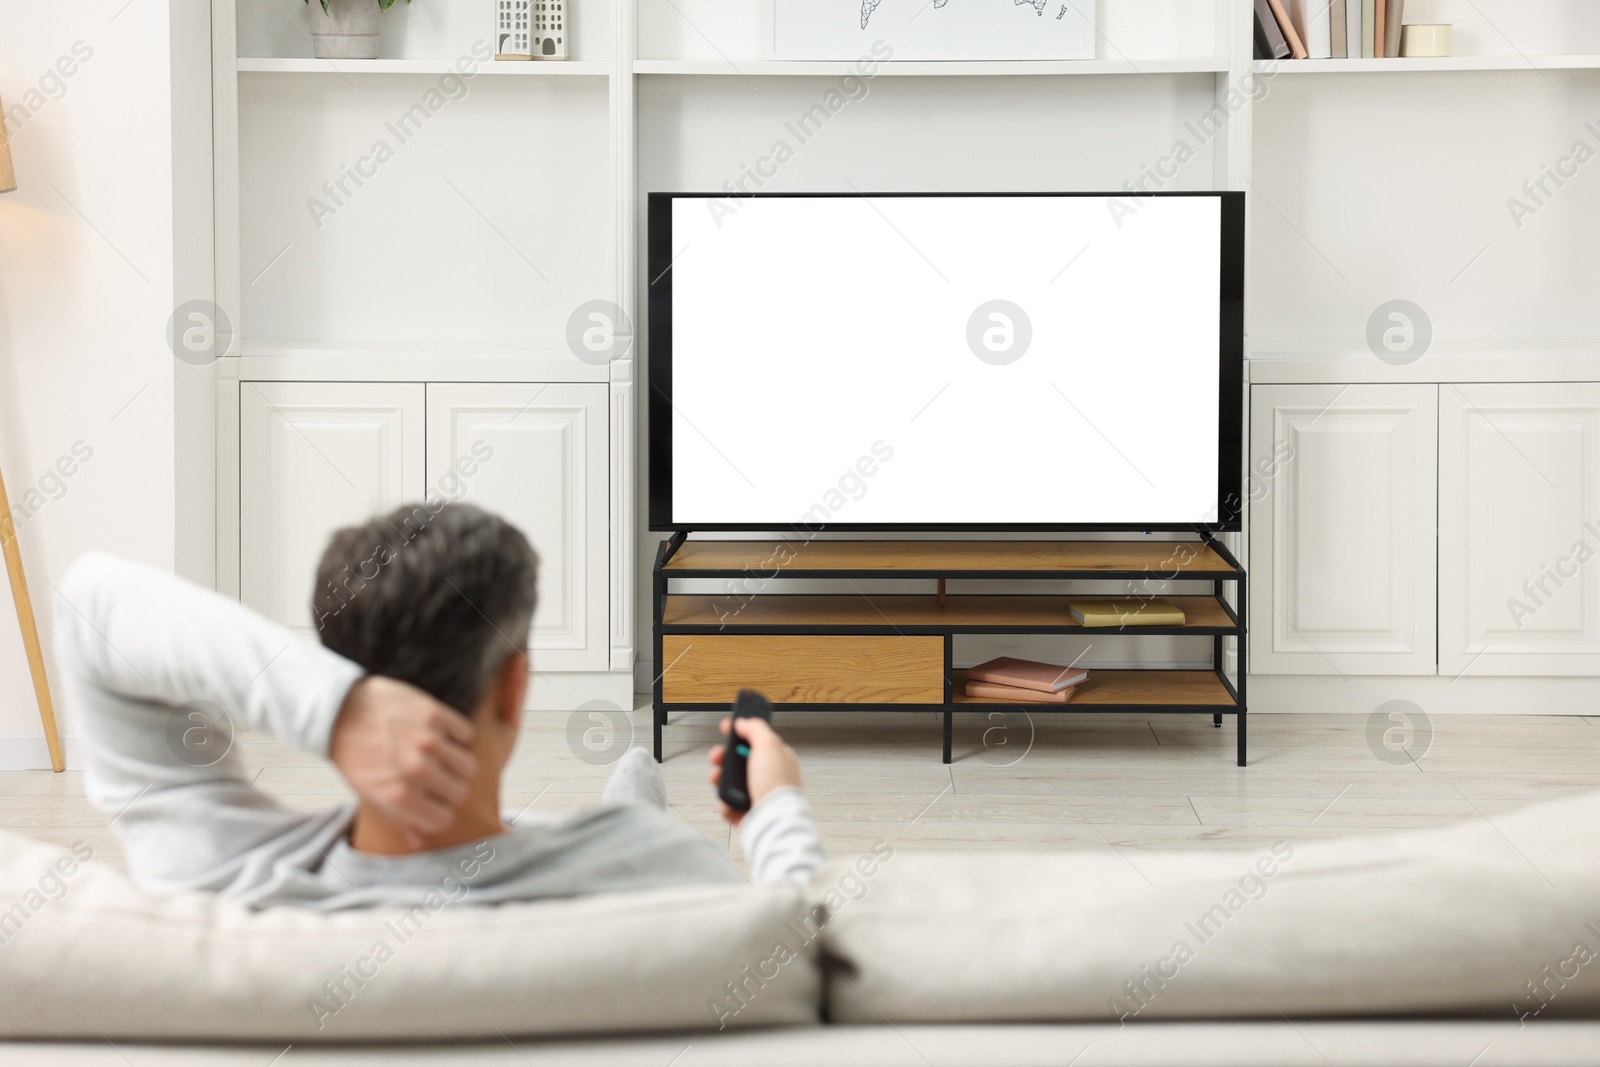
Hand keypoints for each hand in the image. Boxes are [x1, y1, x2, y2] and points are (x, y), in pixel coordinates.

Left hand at [329, 676, 476, 847]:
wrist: (340, 711)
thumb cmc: (353, 757)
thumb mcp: (368, 795)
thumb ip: (398, 819)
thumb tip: (421, 841)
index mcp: (398, 797)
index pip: (443, 819)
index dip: (440, 812)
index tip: (434, 802)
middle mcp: (415, 770)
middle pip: (460, 793)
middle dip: (451, 789)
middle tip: (437, 779)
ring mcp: (427, 741)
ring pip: (469, 766)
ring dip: (457, 764)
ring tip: (441, 758)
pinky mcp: (434, 714)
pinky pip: (465, 735)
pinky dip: (457, 736)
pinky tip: (440, 735)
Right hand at [707, 716, 800, 826]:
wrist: (773, 821)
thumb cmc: (777, 785)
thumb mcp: (769, 745)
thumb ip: (755, 728)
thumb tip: (743, 722)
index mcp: (777, 758)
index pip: (756, 739)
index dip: (740, 731)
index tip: (726, 727)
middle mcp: (768, 776)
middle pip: (739, 760)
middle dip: (724, 756)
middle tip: (717, 756)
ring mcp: (756, 795)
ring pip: (730, 782)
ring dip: (719, 778)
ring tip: (716, 779)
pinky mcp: (746, 813)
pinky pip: (728, 803)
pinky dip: (724, 801)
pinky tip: (728, 801)